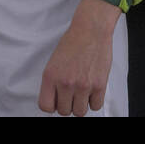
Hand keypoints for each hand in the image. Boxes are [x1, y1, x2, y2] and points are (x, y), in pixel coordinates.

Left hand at [38, 0, 119, 115]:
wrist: (90, 31)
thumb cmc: (72, 43)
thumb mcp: (54, 62)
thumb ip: (53, 82)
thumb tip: (54, 100)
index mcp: (50, 76)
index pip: (45, 106)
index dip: (51, 105)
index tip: (55, 101)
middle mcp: (65, 83)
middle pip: (64, 112)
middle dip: (67, 105)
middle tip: (70, 95)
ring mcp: (83, 86)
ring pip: (80, 112)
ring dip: (80, 105)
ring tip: (81, 93)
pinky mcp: (99, 86)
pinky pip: (95, 106)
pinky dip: (94, 102)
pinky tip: (91, 91)